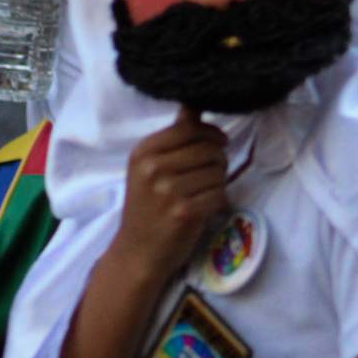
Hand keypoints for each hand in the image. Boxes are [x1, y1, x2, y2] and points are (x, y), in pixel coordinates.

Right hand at [114, 109, 227, 282]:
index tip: (217, 144)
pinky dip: (219, 201)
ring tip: (203, 193)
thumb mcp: (150, 168)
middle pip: (209, 149)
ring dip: (219, 182)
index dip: (211, 134)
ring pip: (218, 171)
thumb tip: (194, 104)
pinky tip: (205, 208)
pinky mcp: (184, 211)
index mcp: (143, 152)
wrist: (137, 252)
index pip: (190, 128)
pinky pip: (220, 194)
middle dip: (218, 160)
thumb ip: (174, 136)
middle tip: (209, 175)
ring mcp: (168, 190)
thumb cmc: (147, 207)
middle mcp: (153, 168)